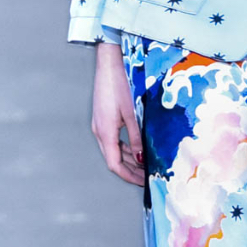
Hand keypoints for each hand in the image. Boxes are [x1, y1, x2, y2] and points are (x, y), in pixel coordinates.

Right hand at [91, 40, 143, 185]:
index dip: (129, 176)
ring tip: (145, 166)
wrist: (108, 64)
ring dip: (129, 160)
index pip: (115, 164)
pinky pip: (114, 140)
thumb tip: (142, 158)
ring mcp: (100, 125)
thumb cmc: (119, 85)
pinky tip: (137, 149)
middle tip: (147, 178)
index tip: (143, 183)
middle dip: (130, 171)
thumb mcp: (132, 113)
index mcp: (105, 132)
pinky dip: (125, 148)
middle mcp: (99, 131)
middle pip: (114, 159)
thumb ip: (137, 137)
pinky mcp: (103, 119)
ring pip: (114, 150)